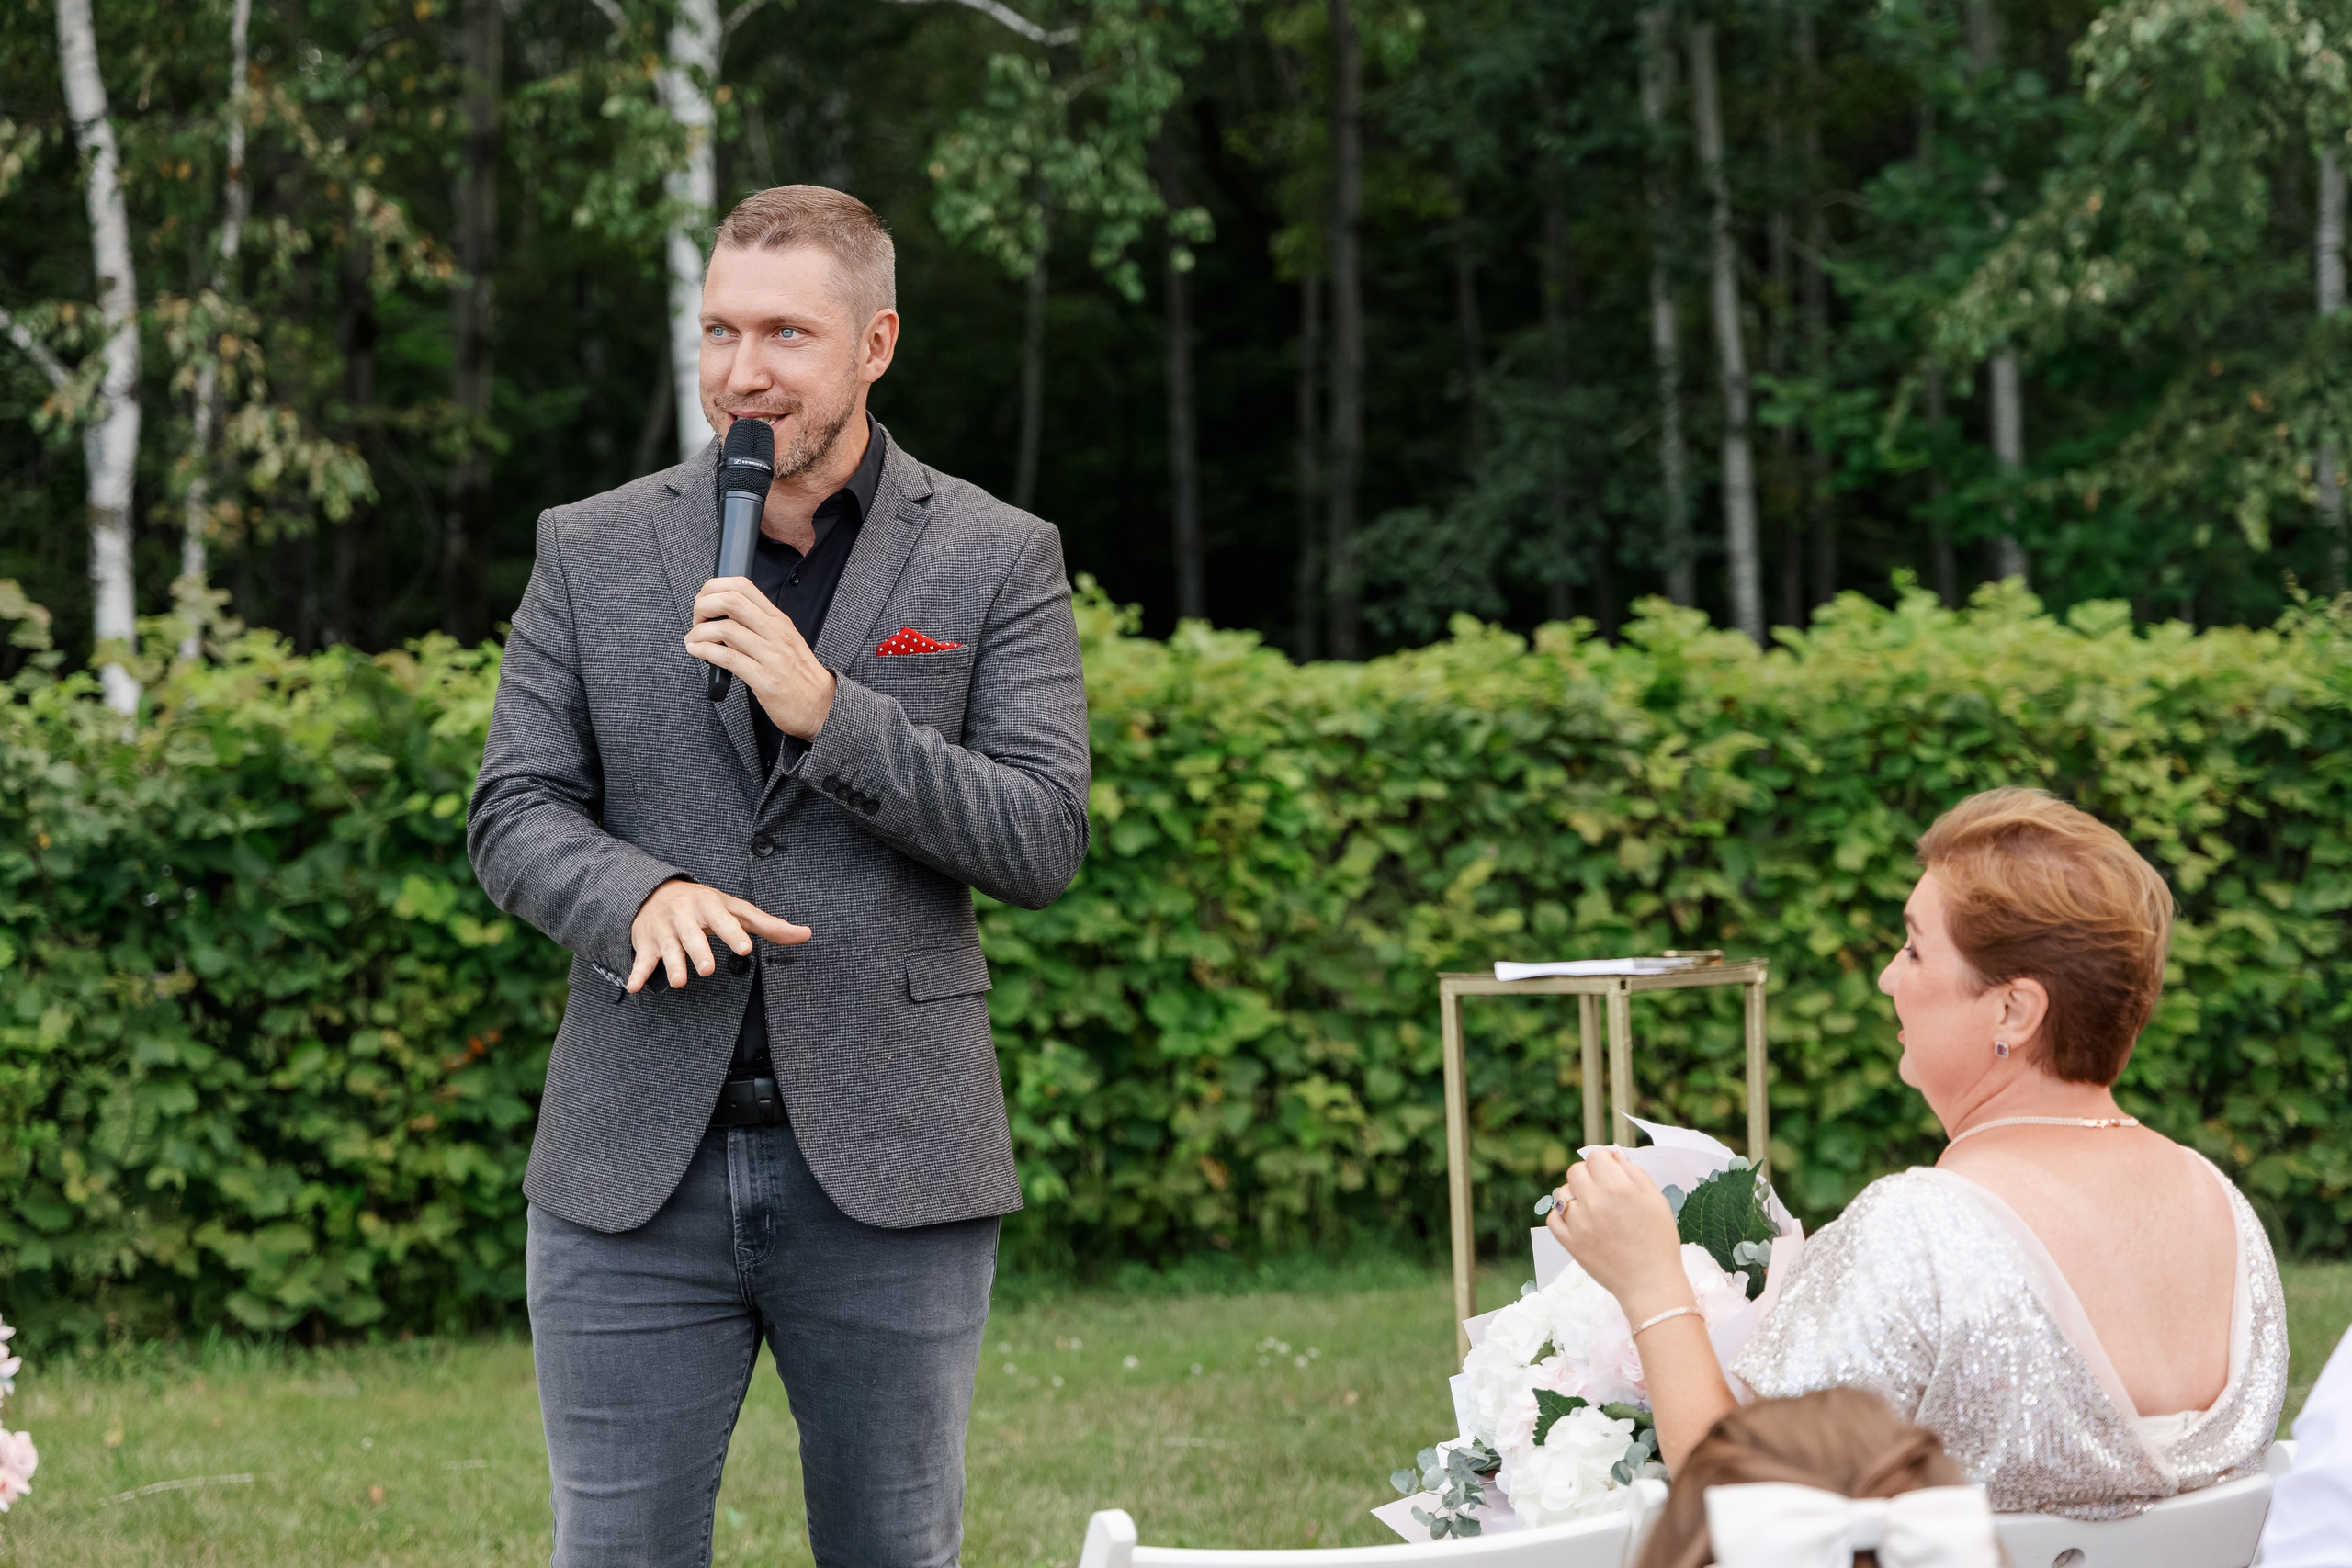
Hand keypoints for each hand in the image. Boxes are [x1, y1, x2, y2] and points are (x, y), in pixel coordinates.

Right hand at [627, 878, 810, 991]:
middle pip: (693, 934)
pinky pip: (641, 959)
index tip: (744, 947)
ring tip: (679, 983)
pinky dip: (637, 973)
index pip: (723, 919)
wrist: (655, 892)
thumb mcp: (736, 909)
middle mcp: (685, 915)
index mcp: (710, 904)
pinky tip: (636, 987)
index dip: (733, 932)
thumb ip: (770, 925)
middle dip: (699, 951)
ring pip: (667, 948)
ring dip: (672, 964)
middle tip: (708, 970)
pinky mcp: (645, 942)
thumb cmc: (706, 905)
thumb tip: (806, 934)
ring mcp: (664, 929)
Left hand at [685, 576, 837, 737]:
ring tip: (692, 641)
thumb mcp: (785, 641)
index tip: (704, 601)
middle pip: (731, 601)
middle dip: (703, 606)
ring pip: (725, 630)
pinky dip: (705, 652)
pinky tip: (697, 652)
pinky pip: (727, 658)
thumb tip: (723, 616)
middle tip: (696, 620)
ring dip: (699, 633)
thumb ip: (759, 626)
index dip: (715, 587)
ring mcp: (772, 656)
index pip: (743, 586)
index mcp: (779, 620)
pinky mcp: (765, 679)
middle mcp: (776, 633)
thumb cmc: (798, 675)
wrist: (821, 706)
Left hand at [1545, 1148, 1693, 1320]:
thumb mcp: (1656, 1200)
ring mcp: (1578, 1224)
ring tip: (1592, 1207)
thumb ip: (1634, 1173)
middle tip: (1602, 1188)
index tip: (1610, 1170)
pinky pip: (1553, 1217)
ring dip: (1574, 1194)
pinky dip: (1562, 1215)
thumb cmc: (1658, 1241)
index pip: (1595, 1156)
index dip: (1604, 1160)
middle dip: (1588, 1174)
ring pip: (1562, 1193)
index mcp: (1618, 1189)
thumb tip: (1614, 1156)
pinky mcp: (1569, 1242)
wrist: (1650, 1283)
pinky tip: (1578, 1220)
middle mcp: (1594, 1203)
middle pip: (1575, 1171)